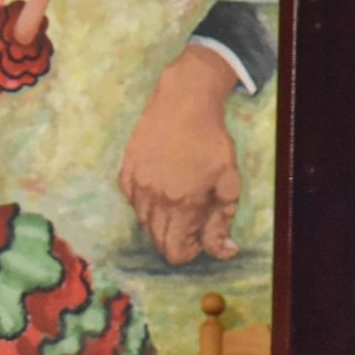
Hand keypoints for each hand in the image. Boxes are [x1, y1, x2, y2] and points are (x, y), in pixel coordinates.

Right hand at [119, 43, 242, 263]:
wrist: (183, 103)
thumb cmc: (211, 141)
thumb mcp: (229, 182)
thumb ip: (223, 221)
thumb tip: (225, 251)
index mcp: (182, 205)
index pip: (176, 251)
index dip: (190, 251)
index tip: (200, 237)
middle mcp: (154, 200)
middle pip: (157, 242)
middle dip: (176, 240)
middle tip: (192, 222)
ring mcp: (136, 187)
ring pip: (143, 224)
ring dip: (161, 222)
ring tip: (178, 202)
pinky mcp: (125, 174)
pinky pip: (132, 202)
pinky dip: (145, 204)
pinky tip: (161, 188)